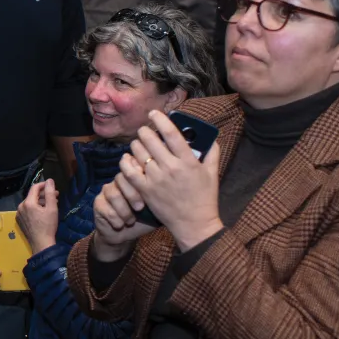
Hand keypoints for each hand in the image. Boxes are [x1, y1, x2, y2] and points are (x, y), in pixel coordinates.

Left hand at [16, 180, 60, 252]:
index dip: (44, 185)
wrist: (41, 243)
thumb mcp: (52, 208)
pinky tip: (43, 212)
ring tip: (51, 204)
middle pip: (32, 195)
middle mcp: (20, 206)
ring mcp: (19, 214)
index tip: (52, 186)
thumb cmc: (48, 226)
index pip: (34, 188)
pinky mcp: (20, 220)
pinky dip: (35, 208)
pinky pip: (27, 210)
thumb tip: (49, 180)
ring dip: (40, 201)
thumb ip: (50, 193)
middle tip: (55, 196)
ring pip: (30, 203)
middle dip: (44, 194)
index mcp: (28, 202)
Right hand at [90, 174, 156, 261]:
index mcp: (134, 179)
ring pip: (113, 193)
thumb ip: (161, 197)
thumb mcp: (156, 209)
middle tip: (140, 208)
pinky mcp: (98, 203)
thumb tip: (171, 190)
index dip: (140, 175)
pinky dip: (115, 218)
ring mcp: (107, 191)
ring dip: (124, 210)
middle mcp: (119, 181)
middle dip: (132, 194)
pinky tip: (120, 225)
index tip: (148, 190)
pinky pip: (105, 207)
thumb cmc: (143, 219)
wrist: (123, 234)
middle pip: (122, 177)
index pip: (134, 166)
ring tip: (130, 221)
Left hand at [123, 111, 224, 250]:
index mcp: (188, 162)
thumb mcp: (212, 173)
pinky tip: (129, 158)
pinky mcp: (145, 190)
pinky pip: (129, 171)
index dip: (160, 120)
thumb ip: (212, 152)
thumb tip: (208, 136)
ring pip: (138, 152)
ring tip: (139, 144)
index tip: (154, 113)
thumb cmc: (205, 198)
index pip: (171, 133)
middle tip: (146, 131)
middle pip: (149, 139)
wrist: (194, 224)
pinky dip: (126, 162)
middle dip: (145, 131)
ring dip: (136, 145)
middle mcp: (170, 168)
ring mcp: (156, 179)